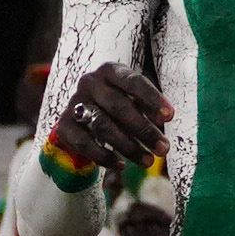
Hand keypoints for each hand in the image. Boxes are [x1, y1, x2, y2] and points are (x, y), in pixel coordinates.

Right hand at [48, 59, 169, 186]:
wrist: (81, 112)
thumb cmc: (118, 102)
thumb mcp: (134, 98)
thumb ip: (148, 106)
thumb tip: (163, 119)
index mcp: (111, 71)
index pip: (133, 82)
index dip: (152, 99)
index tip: (170, 117)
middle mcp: (90, 83)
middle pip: (118, 106)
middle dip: (144, 129)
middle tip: (163, 148)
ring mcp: (75, 103)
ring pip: (103, 126)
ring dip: (128, 146)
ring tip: (147, 161)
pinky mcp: (64, 125)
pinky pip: (84, 143)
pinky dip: (104, 156)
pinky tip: (121, 164)